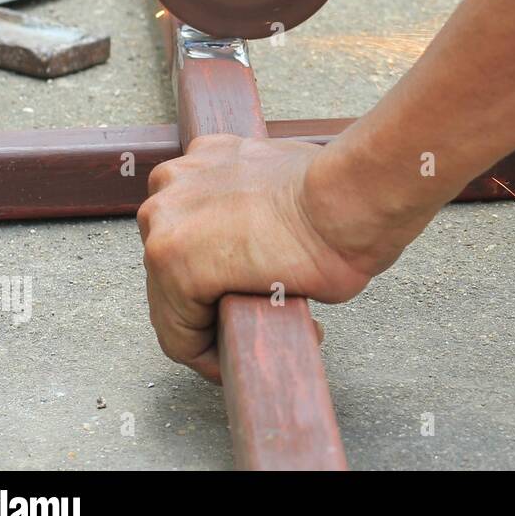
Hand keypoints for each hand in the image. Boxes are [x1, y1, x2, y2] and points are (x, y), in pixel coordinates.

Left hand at [137, 134, 434, 379]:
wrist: (349, 202)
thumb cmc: (341, 197)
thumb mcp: (287, 185)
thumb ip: (259, 204)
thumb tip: (268, 235)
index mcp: (205, 157)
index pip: (194, 231)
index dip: (227, 271)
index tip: (263, 288)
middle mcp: (173, 184)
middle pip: (177, 265)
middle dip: (218, 297)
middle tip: (266, 314)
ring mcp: (165, 223)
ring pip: (173, 301)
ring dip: (213, 324)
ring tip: (259, 336)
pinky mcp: (173, 266)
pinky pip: (179, 332)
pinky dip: (208, 354)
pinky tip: (240, 358)